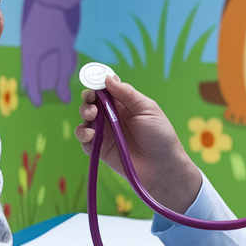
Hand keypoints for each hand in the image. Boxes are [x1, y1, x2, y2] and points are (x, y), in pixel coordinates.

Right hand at [75, 75, 201, 213]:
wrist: (162, 167)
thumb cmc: (160, 136)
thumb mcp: (147, 109)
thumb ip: (127, 93)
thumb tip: (107, 78)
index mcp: (124, 104)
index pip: (106, 90)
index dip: (98, 84)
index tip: (95, 83)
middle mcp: (112, 117)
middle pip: (92, 102)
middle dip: (88, 98)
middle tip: (91, 99)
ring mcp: (106, 133)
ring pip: (86, 119)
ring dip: (84, 113)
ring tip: (91, 115)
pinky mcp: (100, 150)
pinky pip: (85, 141)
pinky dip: (83, 135)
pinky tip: (91, 134)